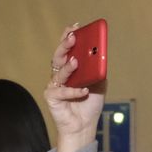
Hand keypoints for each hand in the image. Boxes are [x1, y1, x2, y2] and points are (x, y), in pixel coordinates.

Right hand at [44, 23, 103, 151]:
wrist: (84, 125)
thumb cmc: (89, 103)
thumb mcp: (99, 83)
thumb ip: (98, 69)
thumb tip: (100, 55)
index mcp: (70, 68)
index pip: (67, 48)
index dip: (68, 36)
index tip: (75, 26)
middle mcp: (60, 74)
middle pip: (59, 56)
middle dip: (65, 45)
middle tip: (72, 38)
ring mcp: (54, 85)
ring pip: (59, 72)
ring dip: (68, 67)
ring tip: (76, 61)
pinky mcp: (51, 97)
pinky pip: (61, 92)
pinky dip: (73, 91)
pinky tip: (84, 90)